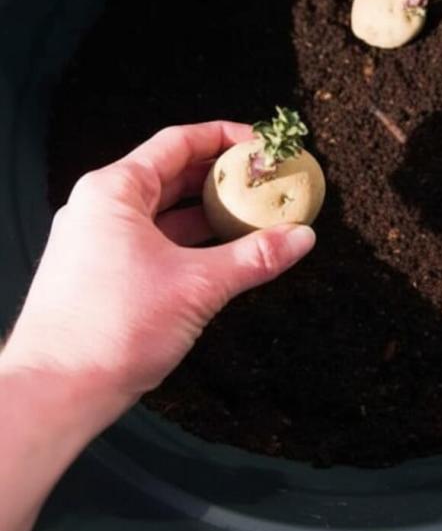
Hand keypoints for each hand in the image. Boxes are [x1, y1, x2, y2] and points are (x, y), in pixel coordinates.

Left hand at [2, 122, 314, 422]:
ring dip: (207, 212)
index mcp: (113, 192)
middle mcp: (100, 208)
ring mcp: (97, 240)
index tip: (260, 145)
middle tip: (262, 181)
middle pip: (171, 174)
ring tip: (251, 215)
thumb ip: (253, 257)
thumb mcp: (196, 287)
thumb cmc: (105, 333)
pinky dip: (188, 241)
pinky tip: (221, 253)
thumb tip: (298, 238)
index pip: (178, 142)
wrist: (55, 393)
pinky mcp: (100, 272)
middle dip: (220, 177)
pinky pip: (153, 241)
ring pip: (163, 211)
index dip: (225, 138)